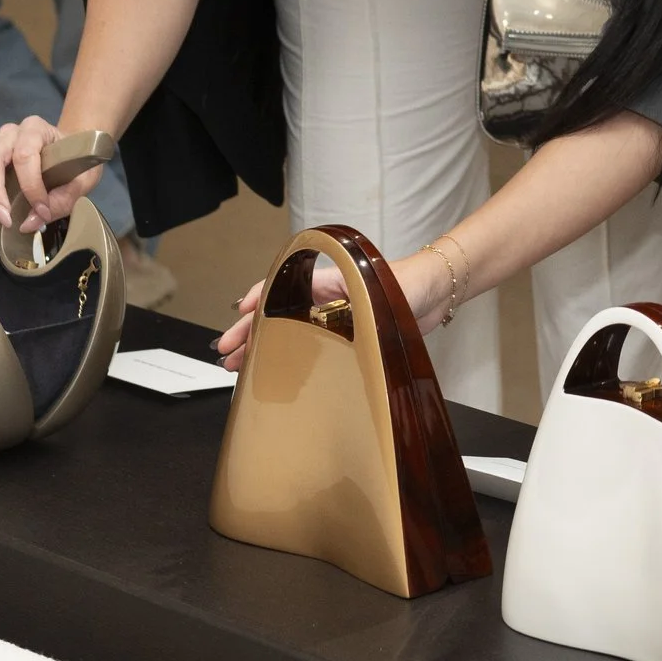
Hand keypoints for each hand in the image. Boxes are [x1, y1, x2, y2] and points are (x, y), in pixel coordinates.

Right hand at [0, 116, 102, 235]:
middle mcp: (10, 135)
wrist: (71, 150)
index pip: (25, 155)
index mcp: (35, 129)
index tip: (42, 210)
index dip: (31, 186)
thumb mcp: (83, 178)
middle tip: (4, 219)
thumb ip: (62, 199)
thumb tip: (29, 222)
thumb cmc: (76, 160)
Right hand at [214, 254, 452, 370]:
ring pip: (290, 336)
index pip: (280, 288)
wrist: (436, 294)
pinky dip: (290, 362)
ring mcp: (333, 322)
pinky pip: (311, 352)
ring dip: (263, 350)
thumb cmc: (404, 282)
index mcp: (325, 282)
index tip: (238, 315)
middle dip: (249, 333)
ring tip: (237, 367)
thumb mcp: (367, 283)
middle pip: (277, 316)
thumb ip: (341, 293)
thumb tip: (317, 309)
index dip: (257, 300)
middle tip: (225, 352)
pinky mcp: (346, 341)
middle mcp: (324, 302)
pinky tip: (275, 378)